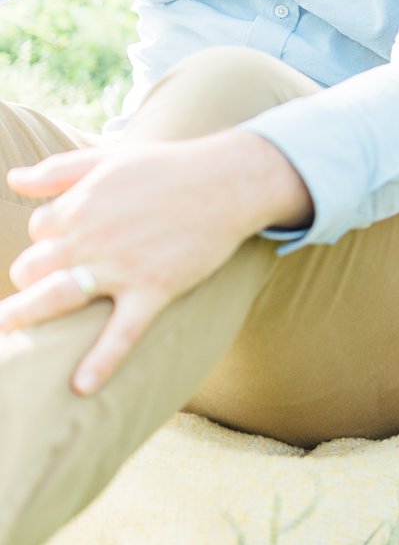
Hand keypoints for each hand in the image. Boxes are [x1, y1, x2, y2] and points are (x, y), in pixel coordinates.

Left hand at [0, 131, 303, 394]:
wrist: (230, 182)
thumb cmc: (171, 168)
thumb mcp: (111, 159)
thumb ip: (60, 169)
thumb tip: (14, 179)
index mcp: (81, 204)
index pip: (38, 231)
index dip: (48, 239)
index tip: (67, 244)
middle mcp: (93, 236)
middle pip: (33, 268)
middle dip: (29, 279)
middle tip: (41, 288)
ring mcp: (123, 266)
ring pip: (59, 298)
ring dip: (25, 317)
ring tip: (6, 335)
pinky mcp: (155, 289)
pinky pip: (123, 331)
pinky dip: (102, 360)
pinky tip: (83, 386)